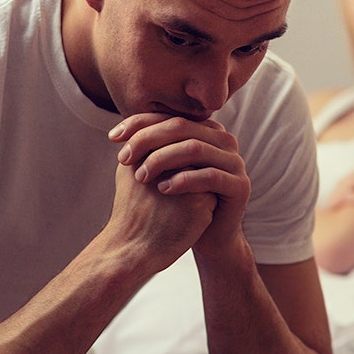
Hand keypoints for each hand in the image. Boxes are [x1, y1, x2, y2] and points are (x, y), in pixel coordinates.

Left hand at [108, 113, 250, 256]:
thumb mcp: (165, 171)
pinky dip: (184, 180)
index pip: (169, 117)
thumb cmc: (182, 201)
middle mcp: (224, 140)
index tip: (112, 137)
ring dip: (162, 160)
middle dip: (147, 140)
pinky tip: (163, 189)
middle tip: (124, 158)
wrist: (209, 237)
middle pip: (181, 128)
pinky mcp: (240, 185)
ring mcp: (235, 161)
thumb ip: (151, 149)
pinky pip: (210, 176)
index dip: (139, 124)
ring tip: (141, 177)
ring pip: (194, 149)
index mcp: (206, 130)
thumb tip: (118, 132)